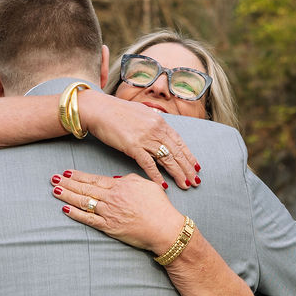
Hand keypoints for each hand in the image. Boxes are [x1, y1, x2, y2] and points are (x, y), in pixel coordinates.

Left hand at [51, 171, 185, 254]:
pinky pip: (88, 219)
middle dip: (68, 182)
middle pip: (85, 188)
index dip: (79, 175)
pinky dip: (76, 214)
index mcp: (120, 186)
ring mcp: (109, 212)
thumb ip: (129, 180)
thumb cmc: (159, 207)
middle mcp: (111, 197)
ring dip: (68, 195)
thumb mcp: (146, 185)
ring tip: (55, 190)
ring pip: (84, 202)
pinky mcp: (109, 227)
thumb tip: (116, 180)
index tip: (67, 172)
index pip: (94, 179)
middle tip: (54, 178)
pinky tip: (65, 209)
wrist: (164, 228)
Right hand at [76, 90, 199, 188]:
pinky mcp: (133, 146)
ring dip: (177, 174)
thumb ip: (153, 120)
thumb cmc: (117, 111)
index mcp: (159, 121)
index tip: (196, 167)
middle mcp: (156, 129)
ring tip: (185, 185)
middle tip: (195, 181)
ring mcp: (145, 138)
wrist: (99, 109)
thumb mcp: (141, 112)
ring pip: (167, 159)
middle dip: (187, 168)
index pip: (179, 141)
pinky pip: (149, 164)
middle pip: (177, 152)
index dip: (189, 155)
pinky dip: (157, 176)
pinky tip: (164, 185)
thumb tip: (160, 123)